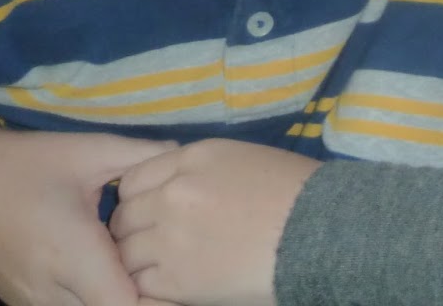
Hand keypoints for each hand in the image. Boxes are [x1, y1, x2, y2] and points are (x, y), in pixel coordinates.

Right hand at [0, 93, 174, 305]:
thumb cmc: (26, 164)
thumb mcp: (91, 150)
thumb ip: (144, 157)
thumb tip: (185, 156)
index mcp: (72, 255)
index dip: (161, 297)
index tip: (183, 271)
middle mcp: (49, 292)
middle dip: (144, 301)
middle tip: (172, 272)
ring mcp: (31, 304)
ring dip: (115, 300)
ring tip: (143, 272)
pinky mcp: (21, 303)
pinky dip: (91, 302)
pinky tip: (110, 273)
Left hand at [111, 139, 320, 305]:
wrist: (318, 231)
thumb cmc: (294, 190)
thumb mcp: (242, 158)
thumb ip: (197, 168)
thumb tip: (172, 186)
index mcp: (192, 159)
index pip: (133, 180)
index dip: (139, 198)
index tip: (151, 211)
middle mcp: (173, 194)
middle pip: (124, 217)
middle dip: (134, 230)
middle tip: (156, 242)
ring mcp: (169, 238)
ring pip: (126, 253)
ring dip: (139, 260)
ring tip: (165, 265)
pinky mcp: (175, 279)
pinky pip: (139, 283)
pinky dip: (151, 285)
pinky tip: (173, 282)